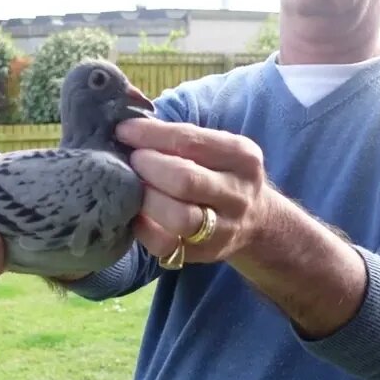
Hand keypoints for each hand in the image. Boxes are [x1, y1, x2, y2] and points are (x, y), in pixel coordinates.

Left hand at [114, 117, 273, 265]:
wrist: (256, 220)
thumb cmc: (221, 173)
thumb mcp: (216, 148)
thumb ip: (179, 137)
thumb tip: (128, 126)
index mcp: (241, 156)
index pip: (190, 141)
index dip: (150, 135)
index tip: (123, 131)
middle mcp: (237, 193)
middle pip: (185, 180)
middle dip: (148, 167)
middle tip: (130, 161)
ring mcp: (224, 228)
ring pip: (178, 217)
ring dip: (146, 200)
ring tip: (131, 187)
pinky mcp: (205, 253)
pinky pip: (166, 245)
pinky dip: (144, 229)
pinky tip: (136, 214)